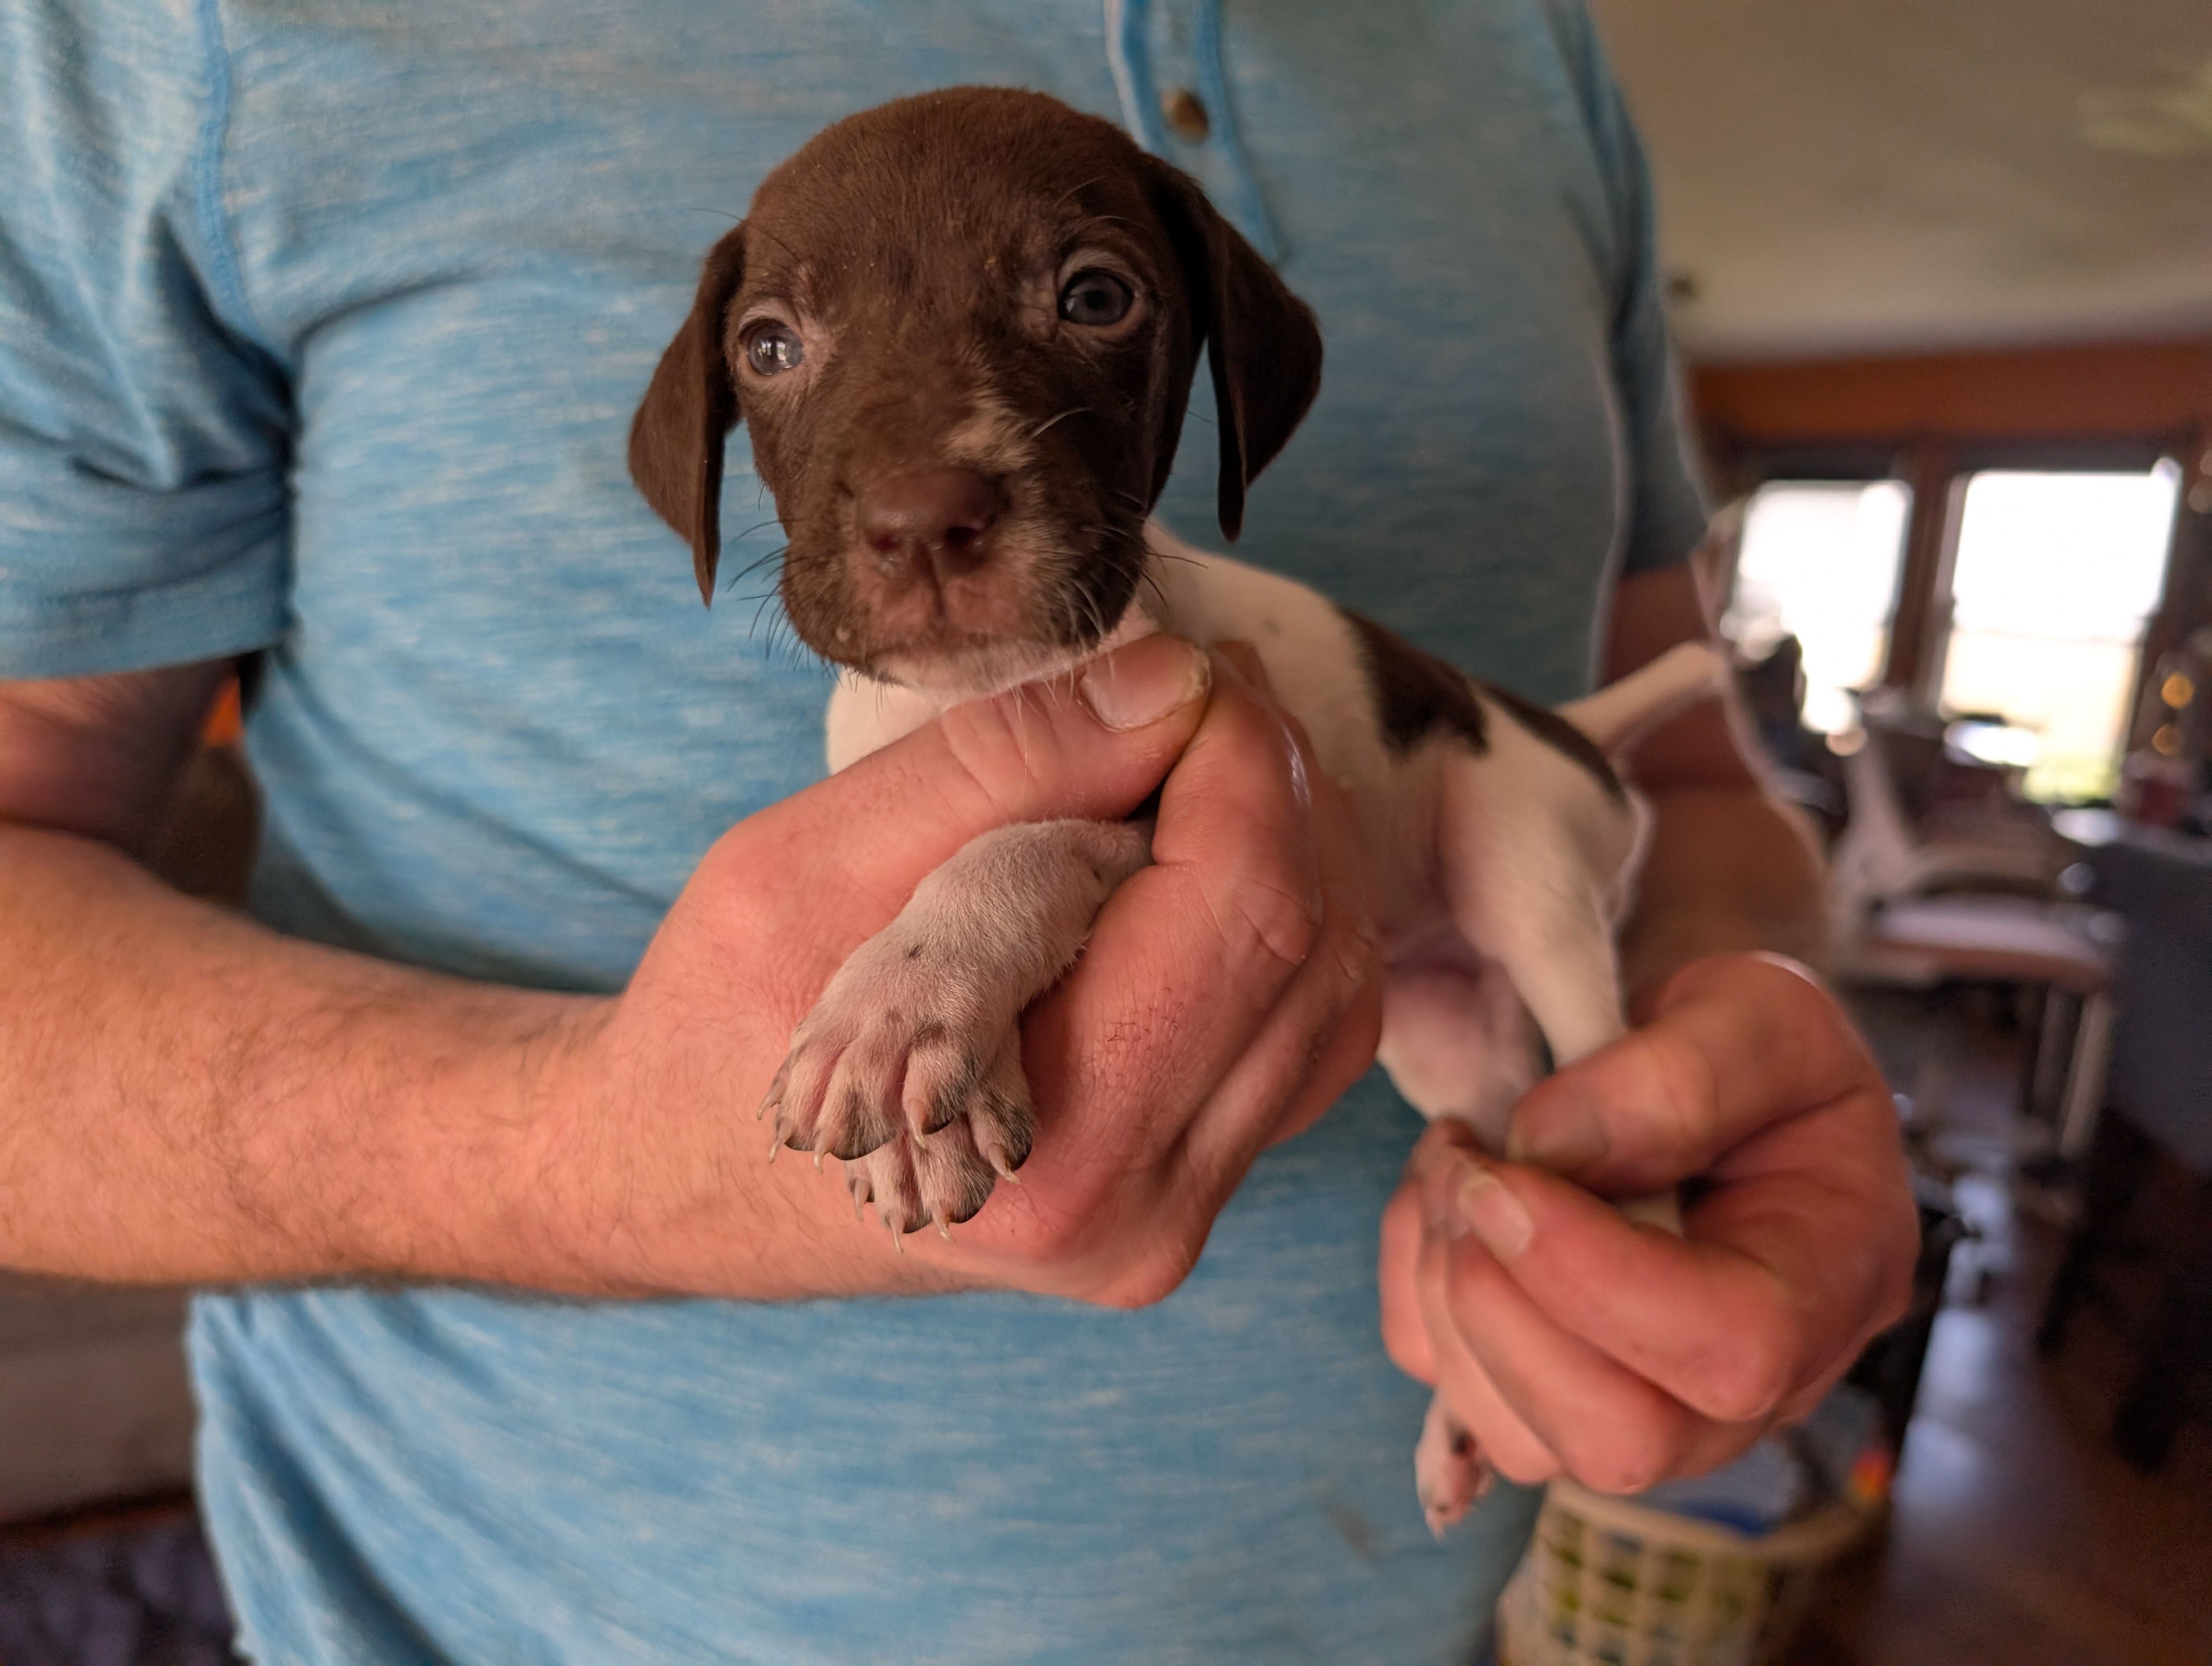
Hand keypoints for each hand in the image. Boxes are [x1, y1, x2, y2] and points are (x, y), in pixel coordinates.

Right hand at [545, 633, 1382, 1305]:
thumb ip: (1005, 768)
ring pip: (1332, 994)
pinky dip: (1279, 923)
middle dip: (1279, 786)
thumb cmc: (718, 1016)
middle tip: (1205, 686)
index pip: (1245, 901)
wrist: (679, 1176)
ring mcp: (1174, 1220)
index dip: (1246, 753)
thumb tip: (1177, 680)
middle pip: (1313, 945)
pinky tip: (1204, 851)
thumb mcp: (811, 859)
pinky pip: (1299, 1039)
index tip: (1198, 663)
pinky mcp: (1183, 1195)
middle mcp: (1141, 1212)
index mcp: (1050, 1144)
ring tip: (1199, 756)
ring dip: (1293, 849)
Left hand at [1378, 954, 1916, 1493]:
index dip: (1594, 1275)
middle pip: (1621, 1442)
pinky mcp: (1553, 1400)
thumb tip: (1550, 1148)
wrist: (1697, 1072)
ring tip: (1455, 1164)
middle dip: (1502, 1304)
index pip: (1735, 1351)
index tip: (1502, 1169)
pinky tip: (1440, 1203)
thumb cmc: (1747, 1045)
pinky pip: (1452, 1398)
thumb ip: (1681, 1073)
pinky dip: (1413, 1294)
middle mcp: (1755, 1388)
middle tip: (1465, 1168)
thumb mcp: (1757, 1010)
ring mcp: (1651, 1410)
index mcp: (1835, 1283)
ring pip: (1520, 1438)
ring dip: (1445, 1293)